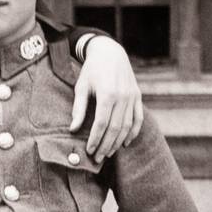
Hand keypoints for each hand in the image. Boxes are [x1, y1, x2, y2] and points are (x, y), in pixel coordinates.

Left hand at [70, 35, 143, 158]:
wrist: (110, 52)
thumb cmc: (91, 70)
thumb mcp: (81, 87)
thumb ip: (78, 109)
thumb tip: (73, 129)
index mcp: (108, 94)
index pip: (101, 124)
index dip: (95, 139)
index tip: (89, 151)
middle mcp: (123, 97)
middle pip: (115, 128)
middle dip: (105, 145)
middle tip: (97, 158)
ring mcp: (132, 97)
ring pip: (127, 126)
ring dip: (118, 142)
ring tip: (108, 153)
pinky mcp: (137, 96)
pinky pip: (138, 118)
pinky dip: (133, 132)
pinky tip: (125, 143)